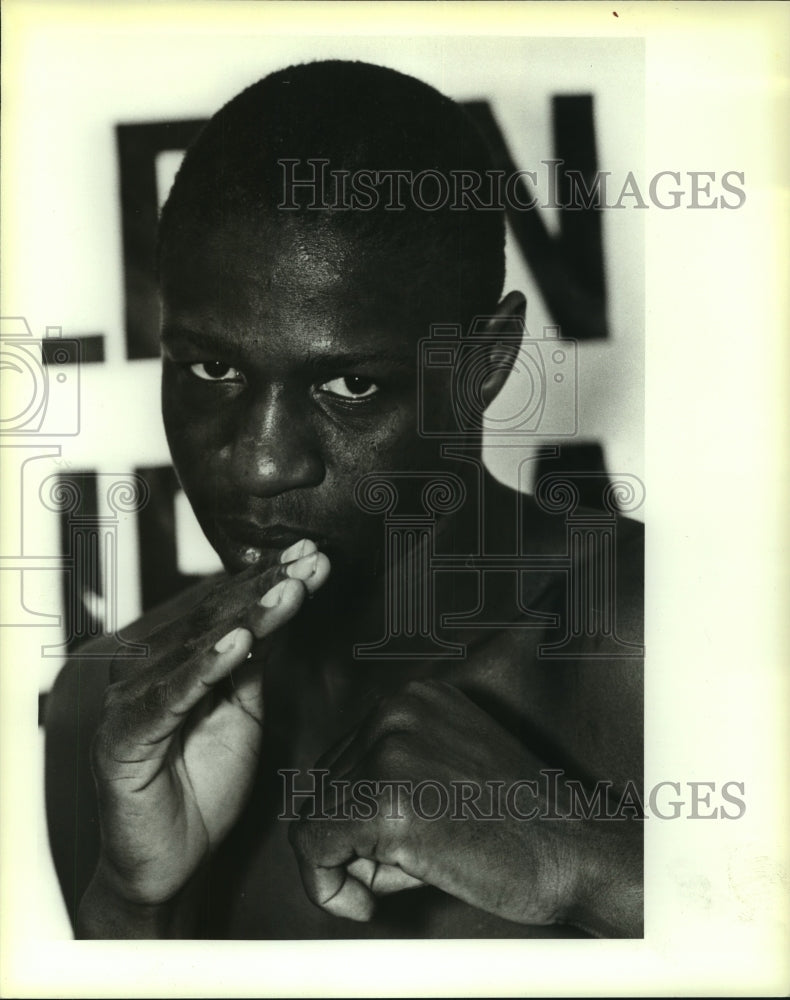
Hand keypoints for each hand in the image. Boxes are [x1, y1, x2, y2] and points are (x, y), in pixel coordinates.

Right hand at [82, 539, 328, 932]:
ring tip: (291, 589)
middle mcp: (151, 672)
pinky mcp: (124, 738)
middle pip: (216, 620)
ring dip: (249, 616)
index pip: (228, 613)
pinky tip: (240, 643)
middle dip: (268, 587)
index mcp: (178, 663)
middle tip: (312, 560)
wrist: (170, 864)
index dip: (270, 582)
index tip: (313, 556)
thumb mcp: (243, 714)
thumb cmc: (204, 787)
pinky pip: (171, 698)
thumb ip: (255, 665)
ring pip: (199, 650)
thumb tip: (284, 607)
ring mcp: (134, 703)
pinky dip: (206, 668)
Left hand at [289, 679, 642, 935]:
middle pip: (323, 787)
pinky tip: (367, 906)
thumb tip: (324, 831)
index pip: (341, 761)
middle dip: (348, 840)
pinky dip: (326, 886)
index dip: (351, 819)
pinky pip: (312, 847)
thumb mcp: (445, 774)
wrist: (573, 852)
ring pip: (314, 817)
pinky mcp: (384, 800)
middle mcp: (395, 711)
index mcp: (412, 699)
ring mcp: (389, 750)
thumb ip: (386, 782)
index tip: (376, 857)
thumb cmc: (517, 825)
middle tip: (393, 877)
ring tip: (401, 880)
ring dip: (345, 862)